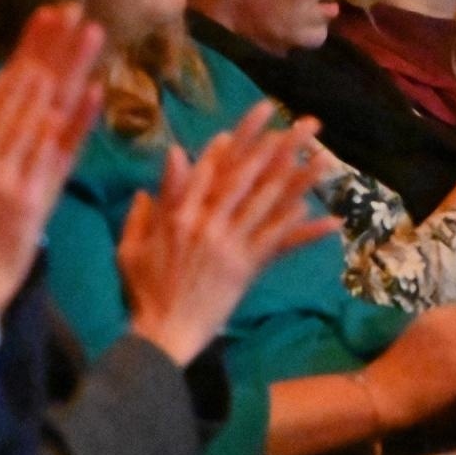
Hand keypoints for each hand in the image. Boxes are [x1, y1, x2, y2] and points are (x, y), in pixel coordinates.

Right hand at [0, 4, 103, 309]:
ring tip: (93, 35)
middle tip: (76, 11)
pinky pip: (61, 156)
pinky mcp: (36, 203)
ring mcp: (10, 181)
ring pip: (45, 115)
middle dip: (51, 49)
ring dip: (71, 73)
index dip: (26, 50)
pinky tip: (97, 92)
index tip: (49, 16)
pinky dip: (79, 123)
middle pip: (24, 94)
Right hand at [119, 101, 340, 364]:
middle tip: (303, 123)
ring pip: (268, 203)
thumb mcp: (132, 245)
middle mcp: (207, 223)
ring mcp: (229, 245)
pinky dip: (296, 226)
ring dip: (299, 178)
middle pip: (246, 176)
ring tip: (323, 158)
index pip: (208, 169)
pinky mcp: (246, 268)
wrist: (163, 334)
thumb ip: (148, 207)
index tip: (255, 120)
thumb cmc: (144, 291)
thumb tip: (168, 166)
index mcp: (177, 215)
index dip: (234, 143)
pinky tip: (316, 209)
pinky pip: (275, 241)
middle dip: (276, 145)